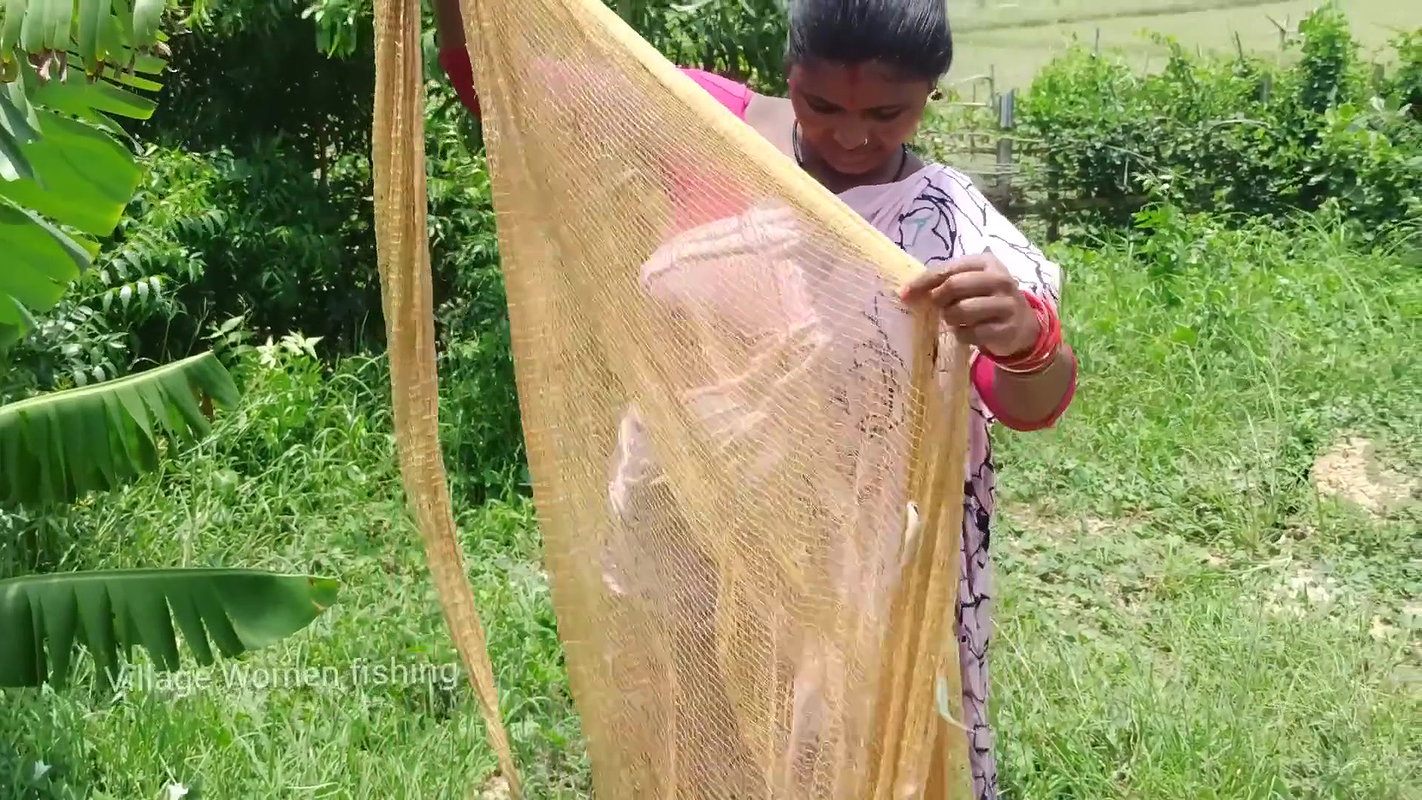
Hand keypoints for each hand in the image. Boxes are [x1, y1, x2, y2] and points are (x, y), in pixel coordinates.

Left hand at [898, 250, 1038, 358]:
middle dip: (938, 299)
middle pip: (954, 286)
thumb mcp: (970, 282)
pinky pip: (971, 333)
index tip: (905, 294)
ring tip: (954, 319)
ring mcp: (1006, 304)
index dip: (923, 281)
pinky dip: (962, 335)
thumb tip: (908, 293)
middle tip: (936, 308)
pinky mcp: (1007, 328)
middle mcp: (1000, 279)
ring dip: (950, 318)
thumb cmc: (987, 298)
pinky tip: (966, 332)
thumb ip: (943, 281)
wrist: (1022, 323)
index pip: (947, 268)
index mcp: (987, 262)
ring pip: (961, 311)